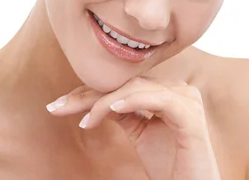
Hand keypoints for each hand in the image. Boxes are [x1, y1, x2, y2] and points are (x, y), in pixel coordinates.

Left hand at [46, 77, 220, 179]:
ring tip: (84, 118)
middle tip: (57, 106)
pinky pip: (157, 100)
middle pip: (126, 84)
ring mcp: (187, 99)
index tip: (58, 104)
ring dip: (105, 101)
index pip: (123, 85)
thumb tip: (96, 101)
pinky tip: (111, 110)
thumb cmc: (171, 165)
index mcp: (168, 91)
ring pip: (137, 89)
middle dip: (88, 95)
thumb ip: (125, 113)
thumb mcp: (141, 134)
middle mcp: (179, 90)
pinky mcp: (190, 115)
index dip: (90, 92)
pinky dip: (132, 101)